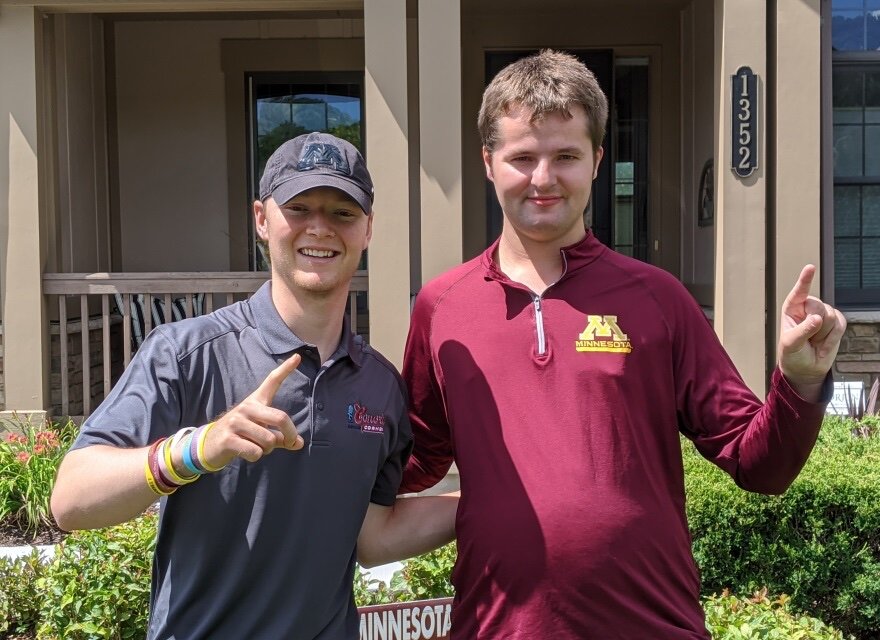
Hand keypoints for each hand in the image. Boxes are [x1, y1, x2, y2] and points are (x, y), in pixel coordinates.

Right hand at [202, 353, 304, 468]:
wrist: (208, 444)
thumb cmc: (241, 435)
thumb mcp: (260, 431)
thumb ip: (280, 437)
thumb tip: (299, 444)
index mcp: (255, 402)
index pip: (272, 381)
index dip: (285, 369)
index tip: (298, 356)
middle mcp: (246, 408)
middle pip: (280, 418)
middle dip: (289, 435)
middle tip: (290, 443)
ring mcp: (236, 422)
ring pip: (269, 440)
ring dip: (268, 450)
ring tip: (257, 447)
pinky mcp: (228, 439)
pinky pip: (256, 452)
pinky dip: (256, 456)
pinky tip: (246, 453)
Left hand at [777, 265, 846, 399]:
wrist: (806, 368)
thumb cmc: (792, 354)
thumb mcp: (791, 344)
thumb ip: (802, 331)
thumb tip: (817, 319)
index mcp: (792, 309)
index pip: (798, 292)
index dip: (805, 280)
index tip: (810, 268)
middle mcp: (808, 308)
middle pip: (819, 307)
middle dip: (815, 326)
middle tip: (807, 338)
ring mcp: (823, 314)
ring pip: (831, 317)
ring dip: (823, 334)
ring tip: (814, 341)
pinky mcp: (836, 322)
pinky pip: (840, 325)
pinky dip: (833, 338)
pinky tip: (823, 343)